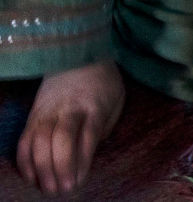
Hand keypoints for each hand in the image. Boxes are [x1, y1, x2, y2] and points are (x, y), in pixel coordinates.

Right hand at [16, 59, 123, 194]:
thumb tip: (89, 154)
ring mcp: (48, 111)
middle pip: (61, 138)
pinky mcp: (33, 114)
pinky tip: (31, 176)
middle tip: (63, 189)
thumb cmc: (103, 82)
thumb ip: (105, 127)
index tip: (80, 180)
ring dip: (41, 168)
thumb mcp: (116, 100)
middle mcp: (69, 108)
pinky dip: (25, 160)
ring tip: (48, 188)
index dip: (83, 160)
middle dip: (61, 166)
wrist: (77, 54)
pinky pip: (24, 138)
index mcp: (94, 105)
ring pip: (39, 140)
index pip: (88, 134)